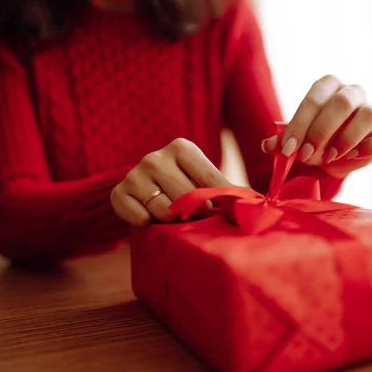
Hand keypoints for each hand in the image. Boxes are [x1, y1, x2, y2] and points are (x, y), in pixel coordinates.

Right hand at [111, 138, 230, 225]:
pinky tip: (150, 217)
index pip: (209, 181)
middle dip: (195, 213)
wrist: (143, 191)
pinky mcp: (118, 193)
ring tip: (172, 215)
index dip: (217, 202)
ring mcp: (134, 174)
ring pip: (163, 211)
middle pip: (187, 198)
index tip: (219, 211)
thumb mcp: (204, 181)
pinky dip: (148, 224)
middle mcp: (155, 157)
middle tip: (194, 215)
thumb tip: (253, 201)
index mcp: (182, 148)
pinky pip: (140, 219)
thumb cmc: (184, 186)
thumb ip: (226, 189)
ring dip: (171, 220)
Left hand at [261, 75, 371, 177]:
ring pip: (368, 115)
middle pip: (342, 103)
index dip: (299, 124)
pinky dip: (370, 147)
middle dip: (320, 131)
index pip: (314, 99)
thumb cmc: (313, 142)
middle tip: (305, 155)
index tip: (287, 149)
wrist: (333, 159)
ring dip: (346, 139)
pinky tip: (353, 157)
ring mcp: (371, 111)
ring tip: (329, 158)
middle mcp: (351, 93)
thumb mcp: (295, 141)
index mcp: (327, 87)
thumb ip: (282, 141)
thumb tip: (267, 145)